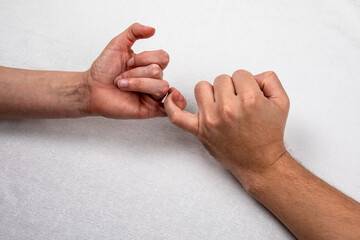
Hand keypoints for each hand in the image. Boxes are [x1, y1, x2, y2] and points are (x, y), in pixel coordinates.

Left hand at [85, 23, 170, 118]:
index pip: (163, 57)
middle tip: (121, 77)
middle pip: (158, 71)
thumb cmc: (103, 69)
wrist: (91, 88)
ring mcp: (152, 96)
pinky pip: (168, 109)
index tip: (128, 62)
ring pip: (161, 87)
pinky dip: (171, 103)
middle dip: (136, 72)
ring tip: (122, 86)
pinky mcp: (149, 110)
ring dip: (138, 83)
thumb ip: (134, 31)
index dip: (144, 58)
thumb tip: (152, 29)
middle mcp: (152, 80)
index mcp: (149, 65)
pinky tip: (154, 97)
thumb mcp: (118, 44)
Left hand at [164, 70, 289, 181]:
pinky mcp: (200, 131)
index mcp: (250, 99)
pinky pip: (177, 116)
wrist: (260, 162)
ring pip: (202, 87)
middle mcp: (228, 109)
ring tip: (222, 105)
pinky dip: (171, 106)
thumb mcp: (281, 102)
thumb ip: (269, 79)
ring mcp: (211, 120)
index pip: (240, 74)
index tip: (249, 96)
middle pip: (221, 79)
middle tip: (238, 105)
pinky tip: (172, 96)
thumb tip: (251, 75)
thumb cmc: (269, 134)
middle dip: (231, 88)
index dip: (246, 83)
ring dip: (212, 93)